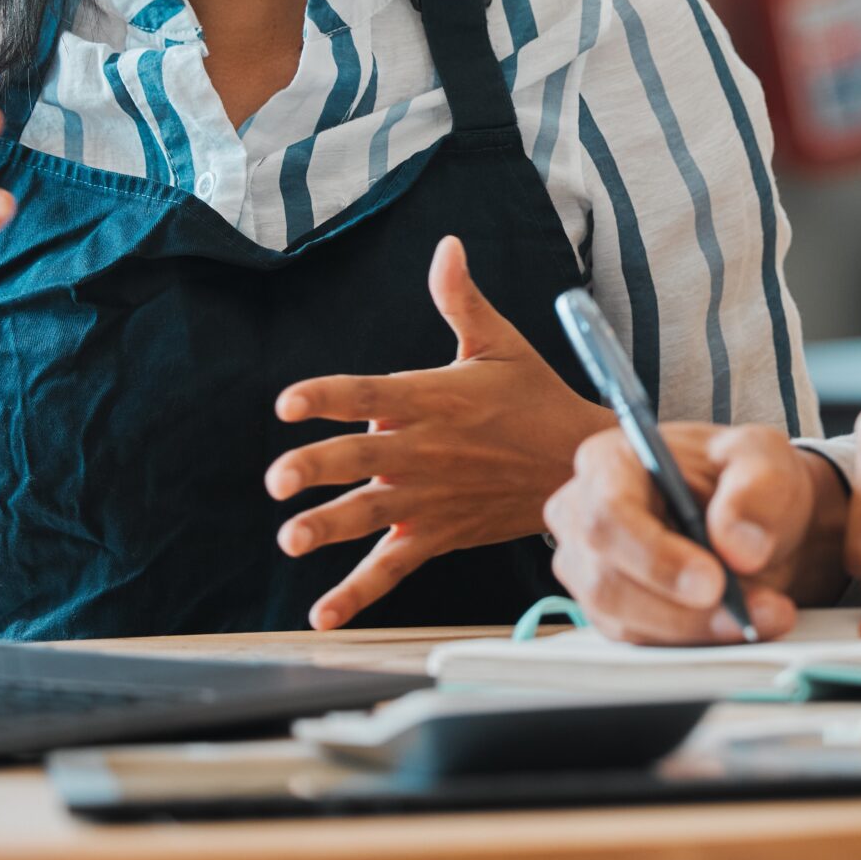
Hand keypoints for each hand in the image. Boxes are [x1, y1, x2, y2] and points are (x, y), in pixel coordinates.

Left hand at [269, 235, 621, 630]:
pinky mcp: (438, 534)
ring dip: (330, 526)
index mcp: (434, 398)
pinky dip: (358, 593)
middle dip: (319, 468)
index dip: (328, 396)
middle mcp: (426, 450)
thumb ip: (461, 299)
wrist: (580, 463)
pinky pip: (393, 567)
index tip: (288, 402)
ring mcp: (430, 497)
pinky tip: (321, 614)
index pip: (369, 392)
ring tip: (291, 538)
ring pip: (371, 514)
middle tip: (280, 479)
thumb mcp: (500, 343)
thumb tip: (446, 245)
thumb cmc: (535, 397)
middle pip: (362, 458)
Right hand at [544, 422, 850, 644]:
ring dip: (696, 629)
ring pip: (624, 620)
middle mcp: (583, 517)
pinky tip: (738, 625)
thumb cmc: (746, 479)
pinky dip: (694, 642)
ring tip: (761, 617)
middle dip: (682, 608)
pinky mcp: (611, 611)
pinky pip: (641, 642)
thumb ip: (756, 492)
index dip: (654, 555)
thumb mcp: (765, 460)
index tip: (712, 582)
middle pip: (607, 580)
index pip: (608, 514)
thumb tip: (737, 546)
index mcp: (609, 462)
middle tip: (748, 614)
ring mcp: (589, 569)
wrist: (758, 519)